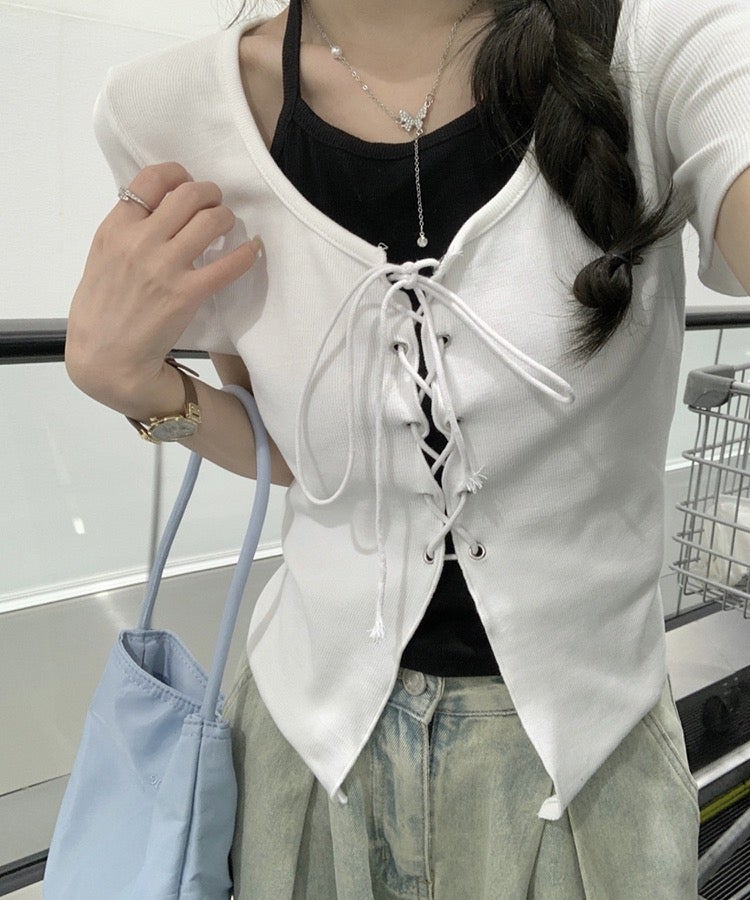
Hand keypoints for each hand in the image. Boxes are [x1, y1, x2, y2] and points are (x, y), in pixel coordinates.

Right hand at [65, 161, 261, 413]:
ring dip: (227, 218)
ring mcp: (165, 267)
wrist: (106, 358)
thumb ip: (127, 232)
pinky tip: (253, 251)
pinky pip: (229, 264)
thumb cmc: (101, 310)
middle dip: (210, 193)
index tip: (188, 183)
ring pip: (211, 220)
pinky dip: (247, 253)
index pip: (152, 179)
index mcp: (115, 229)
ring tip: (228, 226)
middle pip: (189, 194)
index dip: (178, 174)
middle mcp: (140, 242)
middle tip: (215, 204)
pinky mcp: (187, 294)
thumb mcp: (102, 259)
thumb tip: (157, 211)